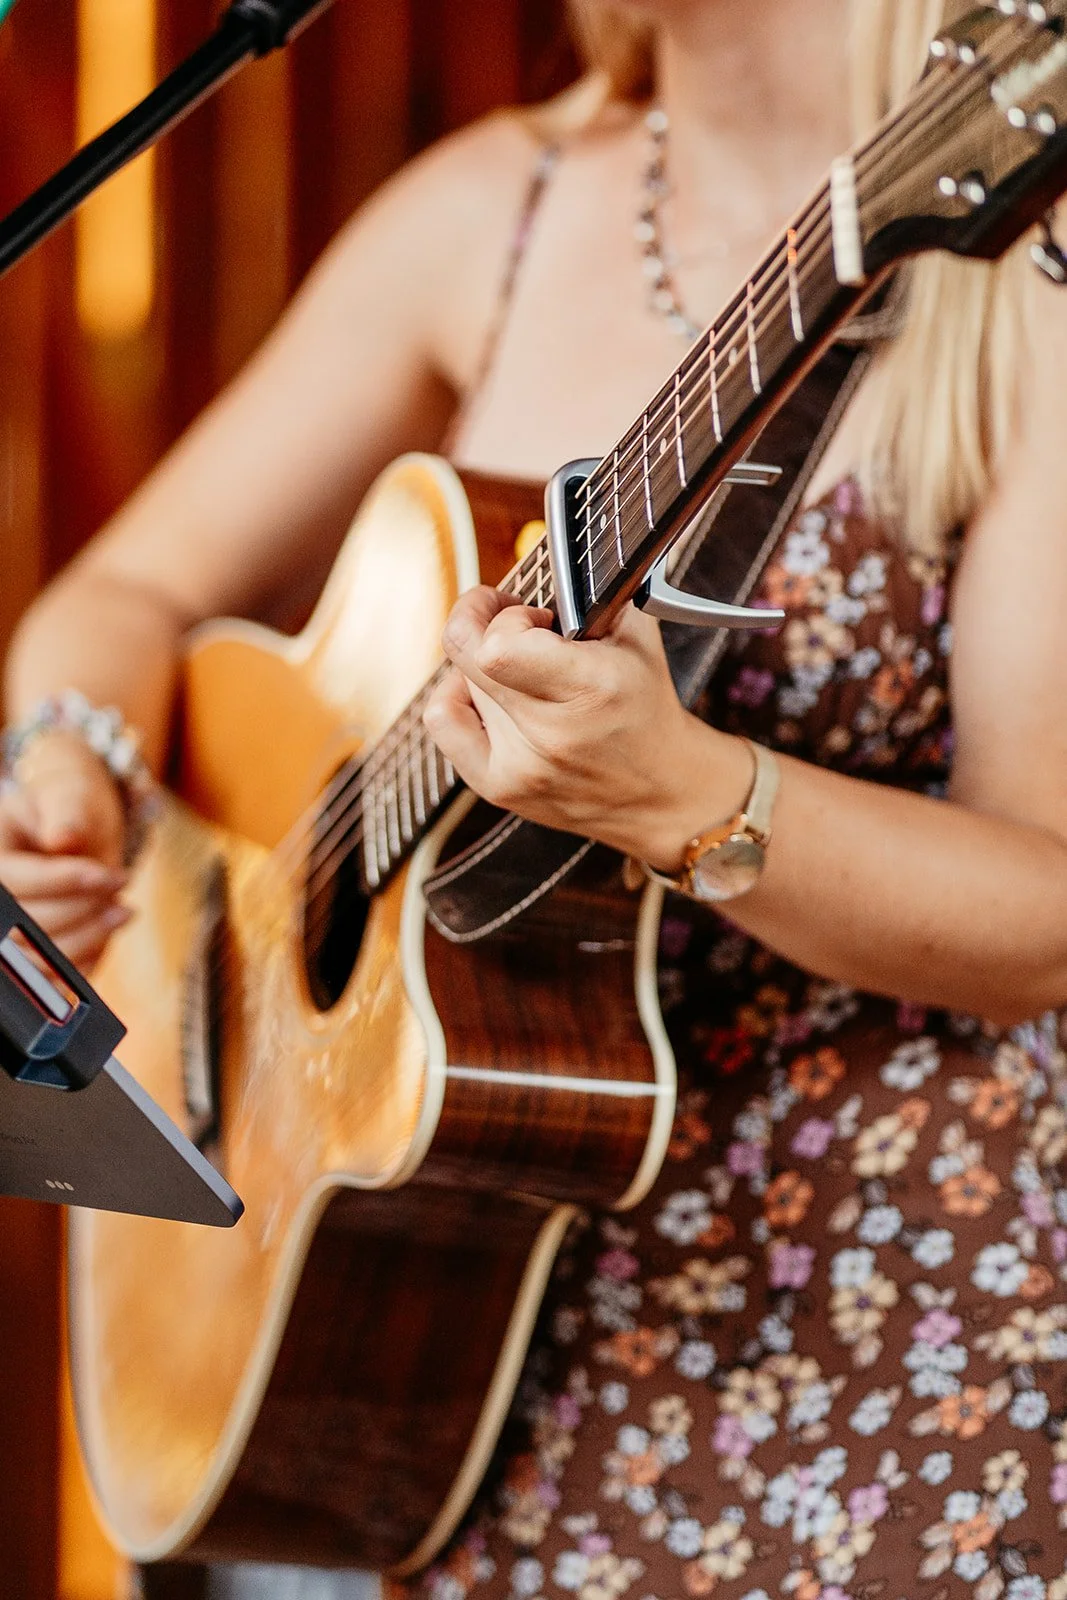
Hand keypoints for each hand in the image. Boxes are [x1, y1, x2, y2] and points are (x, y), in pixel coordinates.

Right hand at [0, 730, 130, 968]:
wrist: (73, 830)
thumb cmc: (68, 809)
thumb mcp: (66, 795)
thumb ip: (65, 812)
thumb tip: (63, 838)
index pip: (19, 884)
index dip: (68, 882)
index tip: (115, 875)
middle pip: (28, 926)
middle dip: (83, 909)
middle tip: (121, 885)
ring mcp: (9, 936)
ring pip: (41, 960)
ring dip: (90, 937)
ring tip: (123, 910)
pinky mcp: (34, 959)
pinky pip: (56, 980)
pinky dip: (88, 959)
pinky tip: (108, 929)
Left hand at [423, 587, 749, 867]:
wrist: (660, 793)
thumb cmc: (646, 709)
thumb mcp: (637, 638)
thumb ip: (590, 595)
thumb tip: (548, 561)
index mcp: (591, 689)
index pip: (499, 645)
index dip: (505, 616)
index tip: (530, 615)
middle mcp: (551, 733)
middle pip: (468, 656)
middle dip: (482, 620)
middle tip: (504, 615)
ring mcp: (520, 765)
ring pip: (457, 683)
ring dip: (480, 665)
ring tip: (515, 667)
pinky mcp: (499, 787)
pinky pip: (443, 722)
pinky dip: (455, 696)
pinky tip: (483, 693)